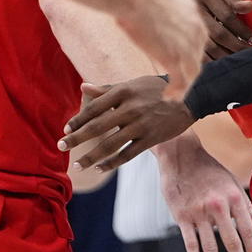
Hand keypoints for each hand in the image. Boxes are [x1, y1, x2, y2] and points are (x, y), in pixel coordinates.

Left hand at [60, 76, 198, 171]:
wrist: (191, 97)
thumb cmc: (157, 89)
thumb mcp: (132, 84)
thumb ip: (107, 89)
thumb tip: (83, 87)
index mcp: (123, 92)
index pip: (94, 107)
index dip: (78, 120)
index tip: (66, 130)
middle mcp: (130, 108)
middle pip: (97, 126)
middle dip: (77, 138)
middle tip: (61, 146)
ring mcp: (141, 124)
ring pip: (110, 144)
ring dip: (91, 156)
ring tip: (78, 165)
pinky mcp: (151, 138)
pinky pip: (127, 154)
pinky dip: (112, 162)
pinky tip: (100, 168)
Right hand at [116, 0, 207, 99]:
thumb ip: (161, 7)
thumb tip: (150, 7)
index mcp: (192, 12)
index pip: (197, 37)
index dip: (190, 50)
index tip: (181, 60)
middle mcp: (196, 29)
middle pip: (198, 56)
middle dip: (189, 70)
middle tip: (180, 82)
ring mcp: (188, 45)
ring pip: (192, 72)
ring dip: (185, 86)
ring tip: (174, 95)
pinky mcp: (176, 58)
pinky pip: (181, 82)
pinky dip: (176, 92)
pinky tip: (167, 97)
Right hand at [155, 135, 251, 251]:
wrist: (181, 156)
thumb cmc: (210, 170)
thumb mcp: (232, 183)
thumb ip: (247, 205)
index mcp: (234, 197)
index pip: (248, 229)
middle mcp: (218, 206)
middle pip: (231, 242)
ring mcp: (198, 213)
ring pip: (209, 247)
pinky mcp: (182, 216)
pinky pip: (190, 243)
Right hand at [181, 0, 251, 59]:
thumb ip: (235, 0)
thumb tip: (250, 6)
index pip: (227, 16)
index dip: (242, 30)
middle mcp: (195, 9)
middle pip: (218, 33)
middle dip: (236, 46)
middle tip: (248, 53)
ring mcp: (185, 25)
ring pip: (209, 46)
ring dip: (225, 56)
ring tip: (237, 60)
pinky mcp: (181, 38)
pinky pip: (198, 53)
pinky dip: (211, 61)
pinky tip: (221, 63)